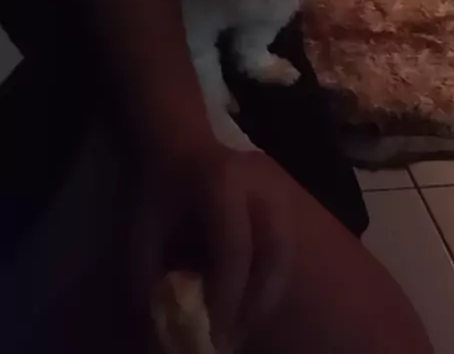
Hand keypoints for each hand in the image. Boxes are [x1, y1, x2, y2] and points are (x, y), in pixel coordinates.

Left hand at [132, 143, 292, 351]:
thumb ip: (149, 284)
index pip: (234, 249)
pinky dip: (268, 286)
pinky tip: (245, 308)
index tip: (211, 338)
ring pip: (286, 256)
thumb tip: (163, 341)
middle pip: (274, 254)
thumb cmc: (157, 190)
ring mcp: (280, 186)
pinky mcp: (287, 199)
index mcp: (222, 180)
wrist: (177, 146)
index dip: (226, 299)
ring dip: (265, 301)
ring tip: (237, 331)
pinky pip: (285, 252)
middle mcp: (261, 180)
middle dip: (255, 307)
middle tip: (230, 342)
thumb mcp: (140, 232)